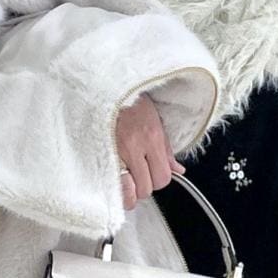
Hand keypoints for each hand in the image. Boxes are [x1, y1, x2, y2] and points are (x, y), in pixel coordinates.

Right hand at [115, 94, 184, 210]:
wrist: (104, 85)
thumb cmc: (129, 101)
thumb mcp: (154, 120)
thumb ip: (166, 149)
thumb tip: (178, 170)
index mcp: (151, 137)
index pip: (163, 177)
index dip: (158, 180)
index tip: (153, 174)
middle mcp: (134, 146)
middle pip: (145, 188)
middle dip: (143, 186)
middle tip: (138, 175)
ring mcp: (114, 152)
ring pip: (127, 191)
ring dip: (128, 190)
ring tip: (125, 180)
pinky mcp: (98, 153)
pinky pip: (109, 183)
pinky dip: (113, 186)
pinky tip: (112, 180)